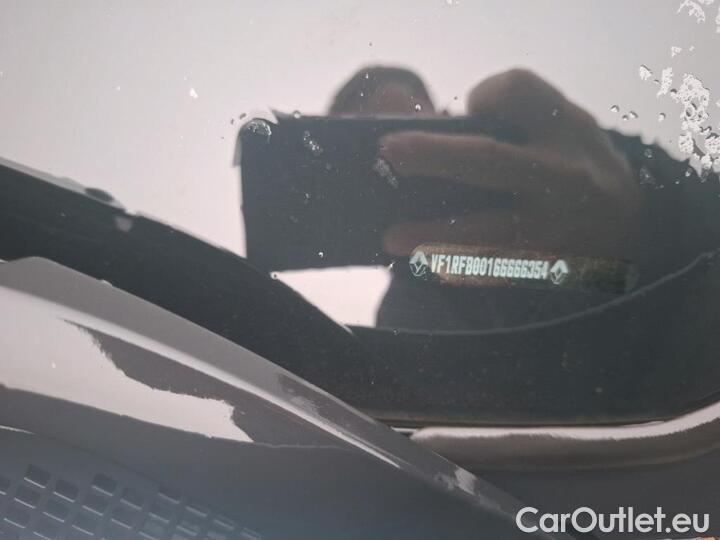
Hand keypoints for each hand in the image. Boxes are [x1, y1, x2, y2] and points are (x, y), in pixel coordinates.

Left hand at [379, 69, 643, 259]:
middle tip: (388, 152)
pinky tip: (426, 264)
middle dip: (435, 155)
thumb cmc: (580, 170)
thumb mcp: (564, 129)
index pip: (518, 91)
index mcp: (566, 131)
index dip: (485, 95)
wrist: (634, 235)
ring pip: (490, 232)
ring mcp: (556, 228)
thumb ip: (515, 114)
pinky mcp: (548, 268)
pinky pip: (494, 270)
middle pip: (491, 159)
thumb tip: (445, 120)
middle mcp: (563, 176)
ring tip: (392, 238)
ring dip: (437, 234)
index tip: (468, 108)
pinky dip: (457, 267)